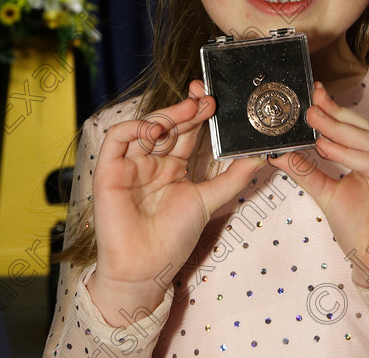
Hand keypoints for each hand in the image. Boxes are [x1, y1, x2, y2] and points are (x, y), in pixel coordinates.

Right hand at [89, 80, 265, 322]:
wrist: (147, 269)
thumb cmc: (174, 239)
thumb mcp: (209, 200)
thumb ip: (233, 177)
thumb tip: (258, 156)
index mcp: (173, 166)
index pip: (186, 131)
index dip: (198, 114)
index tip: (213, 101)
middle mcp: (151, 161)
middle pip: (168, 124)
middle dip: (186, 108)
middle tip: (205, 99)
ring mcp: (130, 164)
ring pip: (145, 127)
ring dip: (167, 115)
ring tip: (188, 111)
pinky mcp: (109, 170)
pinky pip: (117, 138)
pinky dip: (135, 128)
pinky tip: (156, 128)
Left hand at [268, 82, 368, 289]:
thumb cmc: (361, 231)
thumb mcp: (326, 194)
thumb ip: (306, 171)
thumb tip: (278, 151)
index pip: (354, 126)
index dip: (334, 109)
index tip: (312, 95)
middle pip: (362, 129)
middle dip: (334, 115)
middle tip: (308, 105)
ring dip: (339, 131)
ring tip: (313, 120)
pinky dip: (351, 156)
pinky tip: (328, 147)